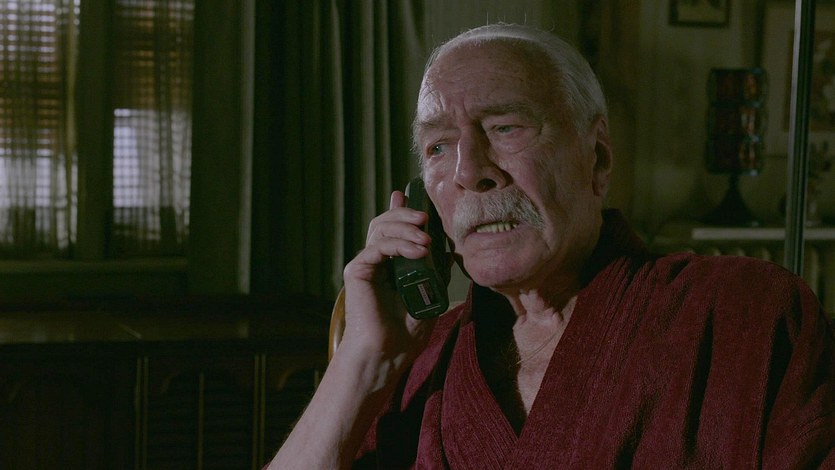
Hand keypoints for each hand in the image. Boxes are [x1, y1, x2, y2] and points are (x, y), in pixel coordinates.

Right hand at [339, 191, 438, 367]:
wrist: (386, 355)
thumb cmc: (406, 332)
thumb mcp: (429, 295)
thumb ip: (433, 271)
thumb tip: (448, 250)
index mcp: (389, 265)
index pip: (393, 229)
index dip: (400, 210)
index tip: (409, 194)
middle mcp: (375, 261)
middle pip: (386, 223)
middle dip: (406, 215)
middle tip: (426, 218)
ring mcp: (365, 265)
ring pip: (381, 229)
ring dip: (406, 229)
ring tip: (426, 240)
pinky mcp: (358, 271)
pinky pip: (377, 246)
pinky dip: (398, 243)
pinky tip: (417, 251)